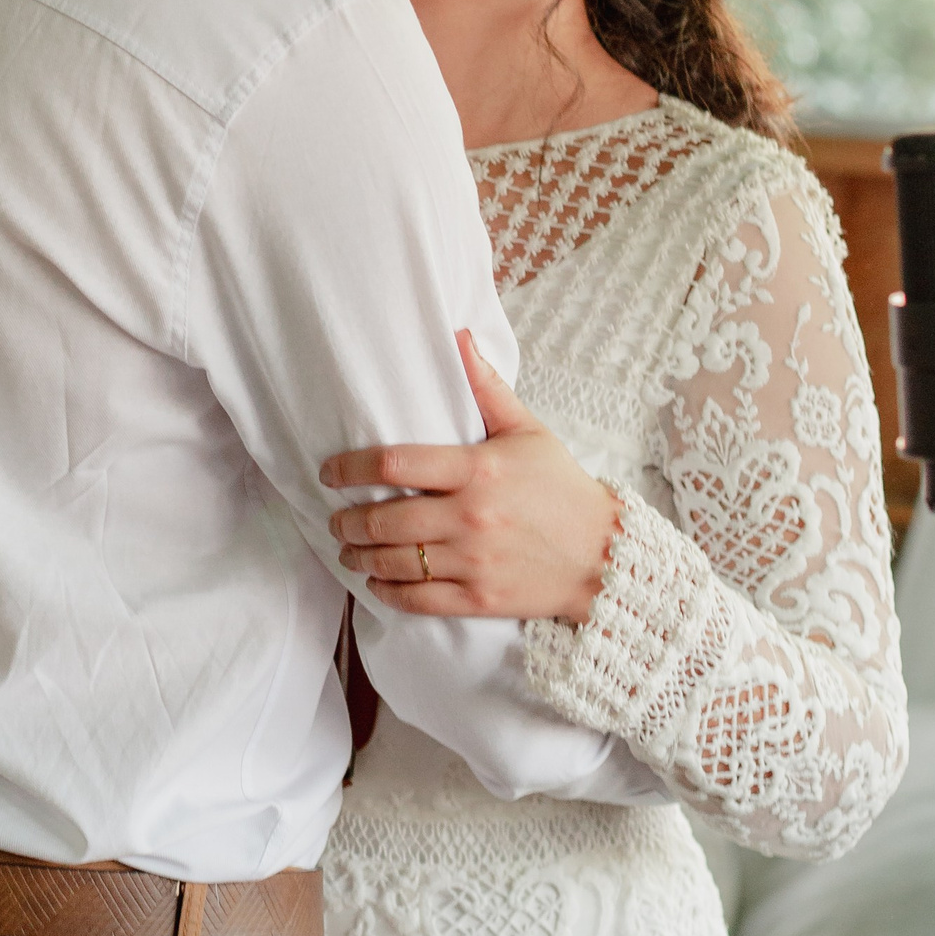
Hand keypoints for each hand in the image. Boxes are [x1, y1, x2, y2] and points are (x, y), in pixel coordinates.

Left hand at [321, 332, 619, 622]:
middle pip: (384, 520)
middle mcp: (470, 516)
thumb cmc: (561, 488)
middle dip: (348, 522)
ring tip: (348, 551)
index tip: (331, 473)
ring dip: (360, 557)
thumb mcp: (528, 430)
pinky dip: (388, 592)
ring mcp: (472, 561)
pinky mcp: (478, 598)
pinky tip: (377, 582)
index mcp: (478, 469)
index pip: (395, 463)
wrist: (604, 556)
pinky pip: (417, 600)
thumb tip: (458, 335)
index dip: (351, 468)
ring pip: (394, 563)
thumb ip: (487, 386)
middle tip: (336, 519)